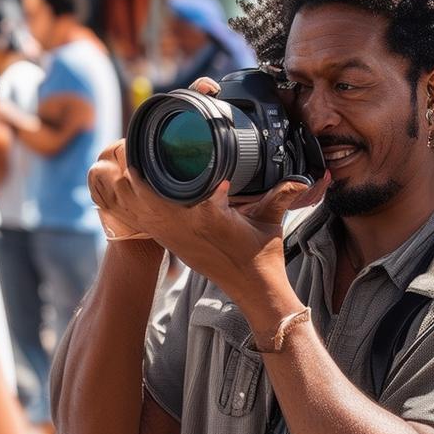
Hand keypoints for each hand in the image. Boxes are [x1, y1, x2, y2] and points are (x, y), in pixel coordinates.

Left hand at [88, 77, 324, 304]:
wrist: (254, 290)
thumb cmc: (262, 255)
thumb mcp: (271, 219)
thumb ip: (282, 194)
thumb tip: (305, 178)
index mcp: (205, 214)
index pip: (169, 184)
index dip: (155, 163)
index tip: (154, 142)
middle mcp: (183, 226)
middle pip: (140, 194)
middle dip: (135, 169)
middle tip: (138, 148)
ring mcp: (174, 238)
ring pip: (134, 209)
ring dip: (128, 188)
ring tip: (131, 164)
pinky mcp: (172, 246)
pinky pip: (141, 223)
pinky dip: (132, 206)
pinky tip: (129, 192)